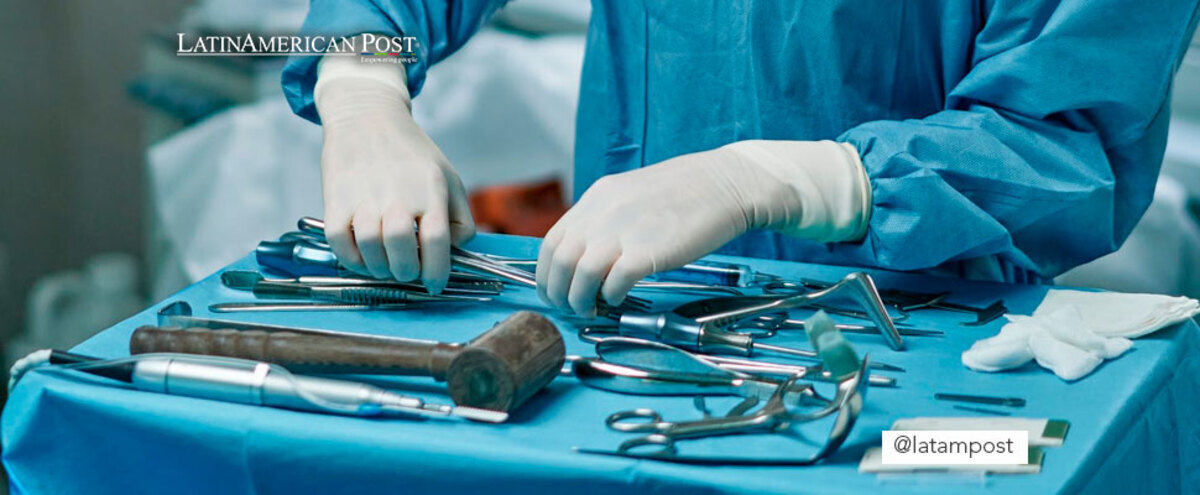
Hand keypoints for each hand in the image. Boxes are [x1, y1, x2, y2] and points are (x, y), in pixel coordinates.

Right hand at [316, 77, 473, 292]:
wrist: (367, 116)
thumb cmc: (412, 154)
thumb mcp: (448, 177)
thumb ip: (460, 217)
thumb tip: (454, 251)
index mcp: (430, 189)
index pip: (437, 240)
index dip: (437, 271)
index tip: (434, 285)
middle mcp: (397, 193)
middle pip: (401, 248)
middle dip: (407, 272)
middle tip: (408, 271)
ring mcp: (363, 196)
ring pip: (370, 248)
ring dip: (379, 268)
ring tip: (386, 264)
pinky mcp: (336, 199)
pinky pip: (339, 242)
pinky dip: (352, 258)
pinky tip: (363, 256)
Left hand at [536, 146, 802, 315]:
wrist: (727, 184)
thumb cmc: (686, 194)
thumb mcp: (633, 195)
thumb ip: (606, 218)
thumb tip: (586, 252)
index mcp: (597, 197)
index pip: (552, 241)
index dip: (546, 273)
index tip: (553, 291)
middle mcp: (604, 212)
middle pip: (560, 260)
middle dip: (557, 293)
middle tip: (568, 308)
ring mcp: (625, 230)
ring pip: (581, 274)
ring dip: (580, 300)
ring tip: (590, 309)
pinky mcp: (649, 250)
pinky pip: (615, 282)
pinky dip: (610, 296)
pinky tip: (618, 298)